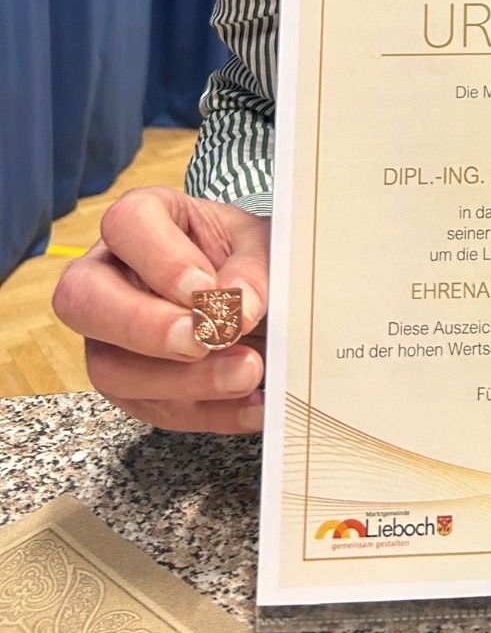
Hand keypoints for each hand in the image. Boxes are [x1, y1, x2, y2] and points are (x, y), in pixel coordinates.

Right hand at [52, 187, 270, 432]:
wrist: (260, 296)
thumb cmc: (249, 257)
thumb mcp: (263, 245)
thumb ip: (253, 268)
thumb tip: (239, 306)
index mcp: (142, 221)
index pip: (126, 225)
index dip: (162, 259)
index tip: (206, 288)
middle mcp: (109, 276)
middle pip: (83, 300)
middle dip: (145, 327)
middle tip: (205, 341)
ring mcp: (110, 337)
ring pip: (110, 369)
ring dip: (182, 380)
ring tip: (246, 372)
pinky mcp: (132, 388)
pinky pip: (153, 410)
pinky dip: (210, 411)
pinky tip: (253, 404)